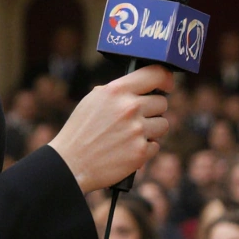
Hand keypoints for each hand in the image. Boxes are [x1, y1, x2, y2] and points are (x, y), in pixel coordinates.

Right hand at [49, 65, 172, 192]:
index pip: (156, 74)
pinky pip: (156, 146)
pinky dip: (145, 149)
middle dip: (153, 110)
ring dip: (152, 130)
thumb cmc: (81, 131)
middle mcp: (129, 108)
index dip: (165, 79)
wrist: (70, 164)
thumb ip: (119, 92)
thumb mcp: (94, 100)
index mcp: (117, 91)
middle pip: (162, 103)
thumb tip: (142, 87)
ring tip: (132, 135)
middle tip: (138, 119)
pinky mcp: (140, 152)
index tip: (167, 85)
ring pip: (163, 124)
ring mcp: (137, 131)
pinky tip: (128, 150)